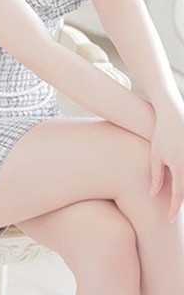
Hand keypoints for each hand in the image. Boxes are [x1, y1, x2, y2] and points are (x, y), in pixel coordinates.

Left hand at [150, 106, 183, 223]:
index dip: (174, 210)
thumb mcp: (155, 155)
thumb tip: (154, 194)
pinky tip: (180, 186)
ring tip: (175, 200)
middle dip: (181, 202)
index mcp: (179, 168)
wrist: (173, 114)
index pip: (178, 196)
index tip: (170, 220)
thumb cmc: (161, 134)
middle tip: (173, 215)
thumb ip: (156, 176)